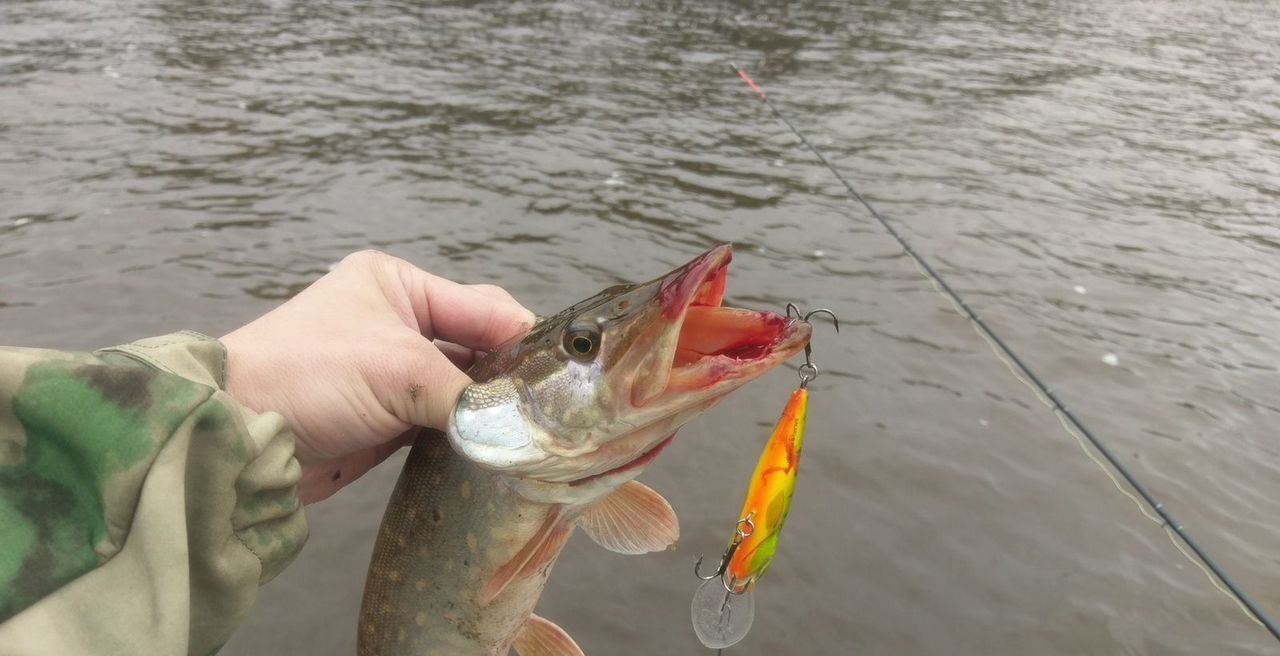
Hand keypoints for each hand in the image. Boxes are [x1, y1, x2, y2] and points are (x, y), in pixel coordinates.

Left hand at [220, 251, 534, 502]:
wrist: (239, 436)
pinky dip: (470, 433)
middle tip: (555, 407)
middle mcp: (401, 322)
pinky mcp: (391, 419)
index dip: (524, 338)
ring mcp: (395, 373)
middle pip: (479, 345)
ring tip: (536, 430)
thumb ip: (466, 393)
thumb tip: (522, 425)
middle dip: (511, 375)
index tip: (564, 374)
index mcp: (400, 285)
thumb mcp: (396, 369)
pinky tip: (500, 447)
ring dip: (492, 407)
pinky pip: (446, 421)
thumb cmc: (310, 375)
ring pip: (466, 387)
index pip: (484, 306)